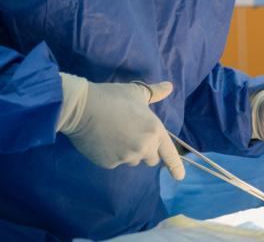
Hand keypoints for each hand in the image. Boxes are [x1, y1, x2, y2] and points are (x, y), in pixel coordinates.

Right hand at [56, 74, 184, 179]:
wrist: (83, 107)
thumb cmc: (112, 97)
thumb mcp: (136, 92)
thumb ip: (155, 92)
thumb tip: (169, 87)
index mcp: (154, 130)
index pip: (169, 152)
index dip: (176, 166)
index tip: (180, 176)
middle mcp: (144, 147)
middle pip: (151, 158)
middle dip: (145, 150)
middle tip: (132, 134)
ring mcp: (126, 157)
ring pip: (132, 160)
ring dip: (128, 152)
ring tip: (114, 133)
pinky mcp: (109, 164)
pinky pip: (115, 162)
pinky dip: (111, 154)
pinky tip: (103, 140)